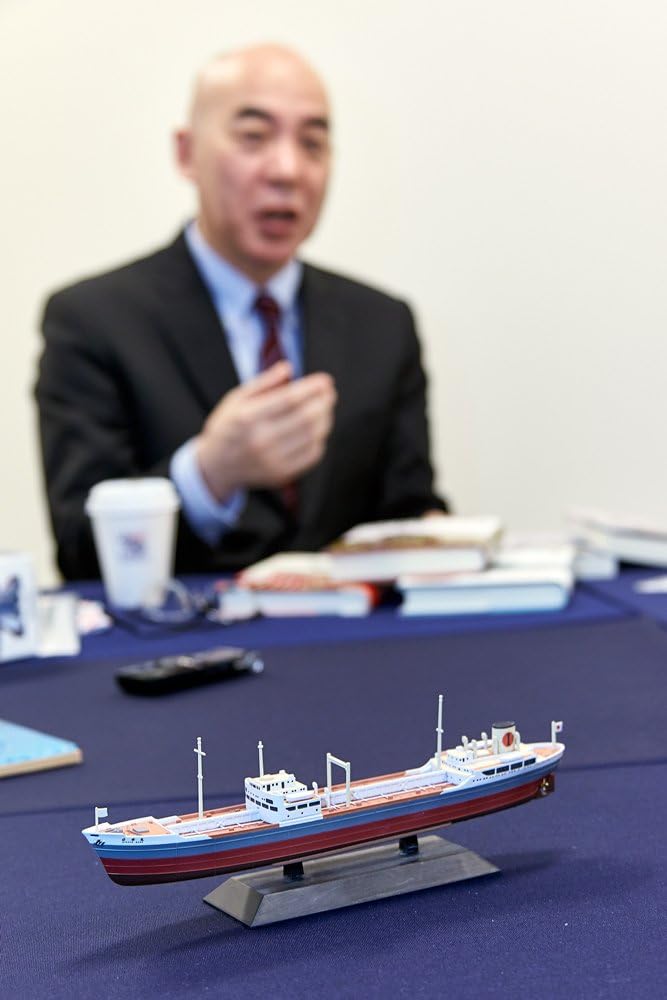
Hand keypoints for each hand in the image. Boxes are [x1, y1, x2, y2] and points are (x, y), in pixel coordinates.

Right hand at [196, 361, 336, 500]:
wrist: (216, 466)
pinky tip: (318, 429)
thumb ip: (263, 382)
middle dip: (324, 401)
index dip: (312, 388)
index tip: (325, 380)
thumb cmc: (228, 426)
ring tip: (326, 408)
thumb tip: (288, 367)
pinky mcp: (281, 474)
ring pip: (313, 436)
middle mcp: (260, 440)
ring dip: (326, 418)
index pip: (290, 399)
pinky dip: (320, 439)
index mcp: (247, 417)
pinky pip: (312, 455)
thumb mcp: (236, 399)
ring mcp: (272, 460)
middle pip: (306, 418)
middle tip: (330, 392)